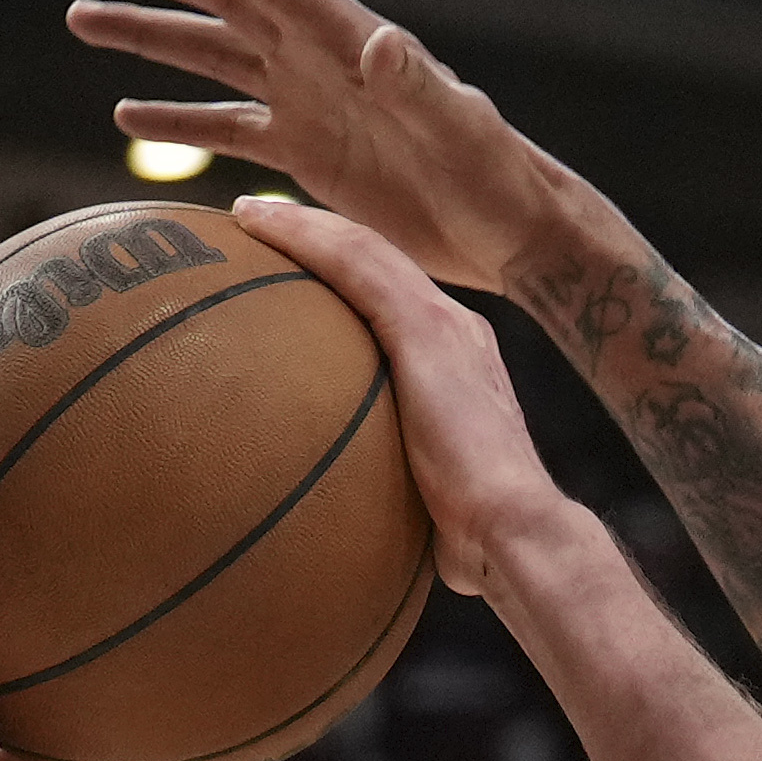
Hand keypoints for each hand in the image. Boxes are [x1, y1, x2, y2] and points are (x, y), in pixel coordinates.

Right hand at [64, 0, 565, 296]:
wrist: (512, 231)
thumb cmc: (498, 176)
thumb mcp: (463, 130)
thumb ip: (421, 85)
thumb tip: (380, 40)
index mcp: (351, 42)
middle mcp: (320, 60)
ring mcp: (310, 103)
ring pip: (212, 56)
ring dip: (149, 37)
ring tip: (81, 17)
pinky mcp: (309, 154)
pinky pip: (229, 129)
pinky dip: (179, 121)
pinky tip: (127, 118)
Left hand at [242, 200, 562, 596]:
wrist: (514, 532)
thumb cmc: (476, 544)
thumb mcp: (424, 513)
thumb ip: (390, 502)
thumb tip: (344, 541)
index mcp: (455, 367)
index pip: (392, 308)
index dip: (342, 284)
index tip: (293, 284)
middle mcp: (454, 332)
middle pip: (375, 266)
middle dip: (319, 241)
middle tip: (259, 230)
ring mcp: (444, 323)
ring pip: (362, 249)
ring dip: (301, 225)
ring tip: (246, 215)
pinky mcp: (427, 325)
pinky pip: (354, 262)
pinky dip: (305, 236)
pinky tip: (254, 224)